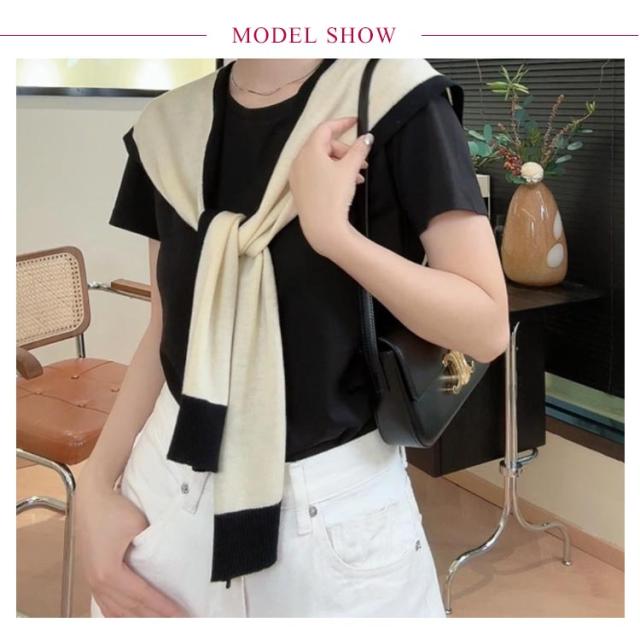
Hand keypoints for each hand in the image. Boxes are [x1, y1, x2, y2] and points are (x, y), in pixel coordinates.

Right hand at [76, 476, 188, 616]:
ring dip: (138, 620)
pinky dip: (120, 616)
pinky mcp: (91, 577)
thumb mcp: (138, 526)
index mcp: (109, 573)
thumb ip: (151, 547)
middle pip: (130, 610)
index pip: (143, 597)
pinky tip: (131, 620)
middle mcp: (98, 583)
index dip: (164, 608)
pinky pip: (106, 606)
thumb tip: (168, 562)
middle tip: (178, 623)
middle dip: (155, 618)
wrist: (90, 499)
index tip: (183, 615)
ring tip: (160, 624)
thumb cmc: (115, 510)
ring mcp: (92, 582)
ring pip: (116, 612)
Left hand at [288, 115, 373, 257]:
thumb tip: (367, 137)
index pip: (325, 129)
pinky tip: (345, 184)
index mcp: (309, 151)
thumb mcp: (350, 169)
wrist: (322, 228)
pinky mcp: (299, 190)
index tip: (356, 122)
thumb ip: (359, 150)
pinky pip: (315, 173)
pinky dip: (330, 173)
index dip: (342, 123)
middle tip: (361, 160)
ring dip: (340, 163)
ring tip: (358, 176)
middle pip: (323, 145)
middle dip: (344, 150)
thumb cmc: (335, 195)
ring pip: (320, 161)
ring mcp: (297, 176)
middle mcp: (299, 161)